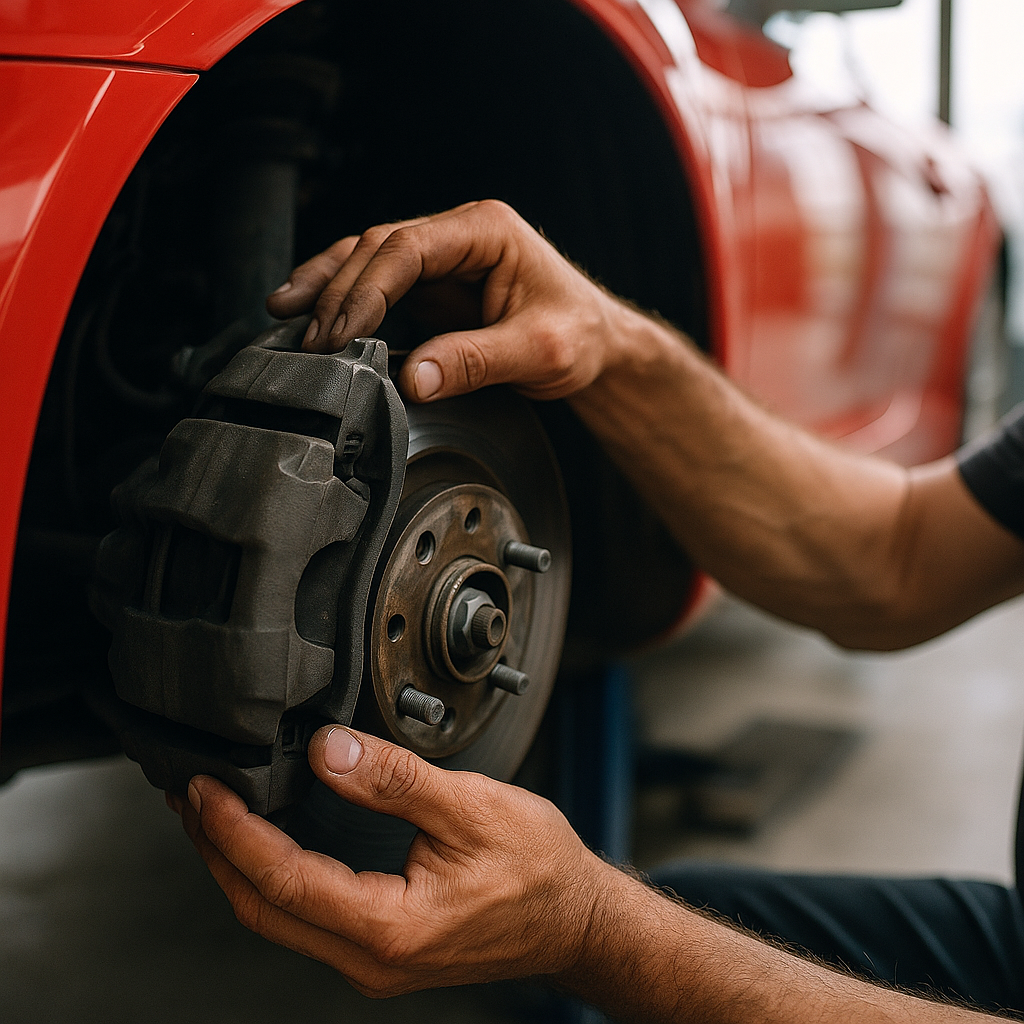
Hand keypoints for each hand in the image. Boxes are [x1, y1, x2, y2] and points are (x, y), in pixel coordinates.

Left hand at [170, 725, 614, 996]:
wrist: (574, 918)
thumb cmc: (538, 870)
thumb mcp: (471, 808)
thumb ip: (395, 780)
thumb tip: (330, 750)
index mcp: (390, 927)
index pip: (283, 879)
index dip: (233, 832)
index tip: (205, 790)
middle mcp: (371, 958)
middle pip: (263, 909)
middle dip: (216, 851)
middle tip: (190, 797)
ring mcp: (373, 960)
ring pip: (280, 918)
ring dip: (239, 864)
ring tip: (214, 814)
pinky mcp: (380, 948)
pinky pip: (306, 916)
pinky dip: (274, 875)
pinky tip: (269, 842)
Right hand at [265, 200, 632, 402]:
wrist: (595, 346)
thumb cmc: (579, 338)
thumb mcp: (538, 353)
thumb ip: (476, 362)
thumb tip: (413, 379)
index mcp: (486, 230)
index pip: (407, 247)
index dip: (368, 289)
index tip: (342, 333)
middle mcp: (458, 234)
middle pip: (378, 249)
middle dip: (339, 294)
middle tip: (311, 342)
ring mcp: (442, 257)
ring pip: (367, 258)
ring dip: (326, 286)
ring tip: (283, 312)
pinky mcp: (432, 285)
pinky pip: (378, 283)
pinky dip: (342, 297)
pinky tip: (308, 310)